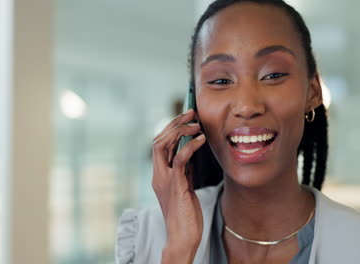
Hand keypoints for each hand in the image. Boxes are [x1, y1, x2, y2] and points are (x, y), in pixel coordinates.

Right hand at [152, 109, 205, 262]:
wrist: (184, 237)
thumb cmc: (187, 215)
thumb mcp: (185, 187)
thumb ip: (184, 171)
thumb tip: (191, 153)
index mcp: (160, 174)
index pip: (160, 143)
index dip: (171, 127)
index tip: (187, 118)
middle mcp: (159, 174)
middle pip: (158, 139)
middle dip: (174, 123)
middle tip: (191, 113)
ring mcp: (165, 179)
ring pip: (163, 145)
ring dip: (180, 130)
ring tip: (196, 123)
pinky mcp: (175, 185)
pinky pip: (180, 158)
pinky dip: (190, 146)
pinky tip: (201, 139)